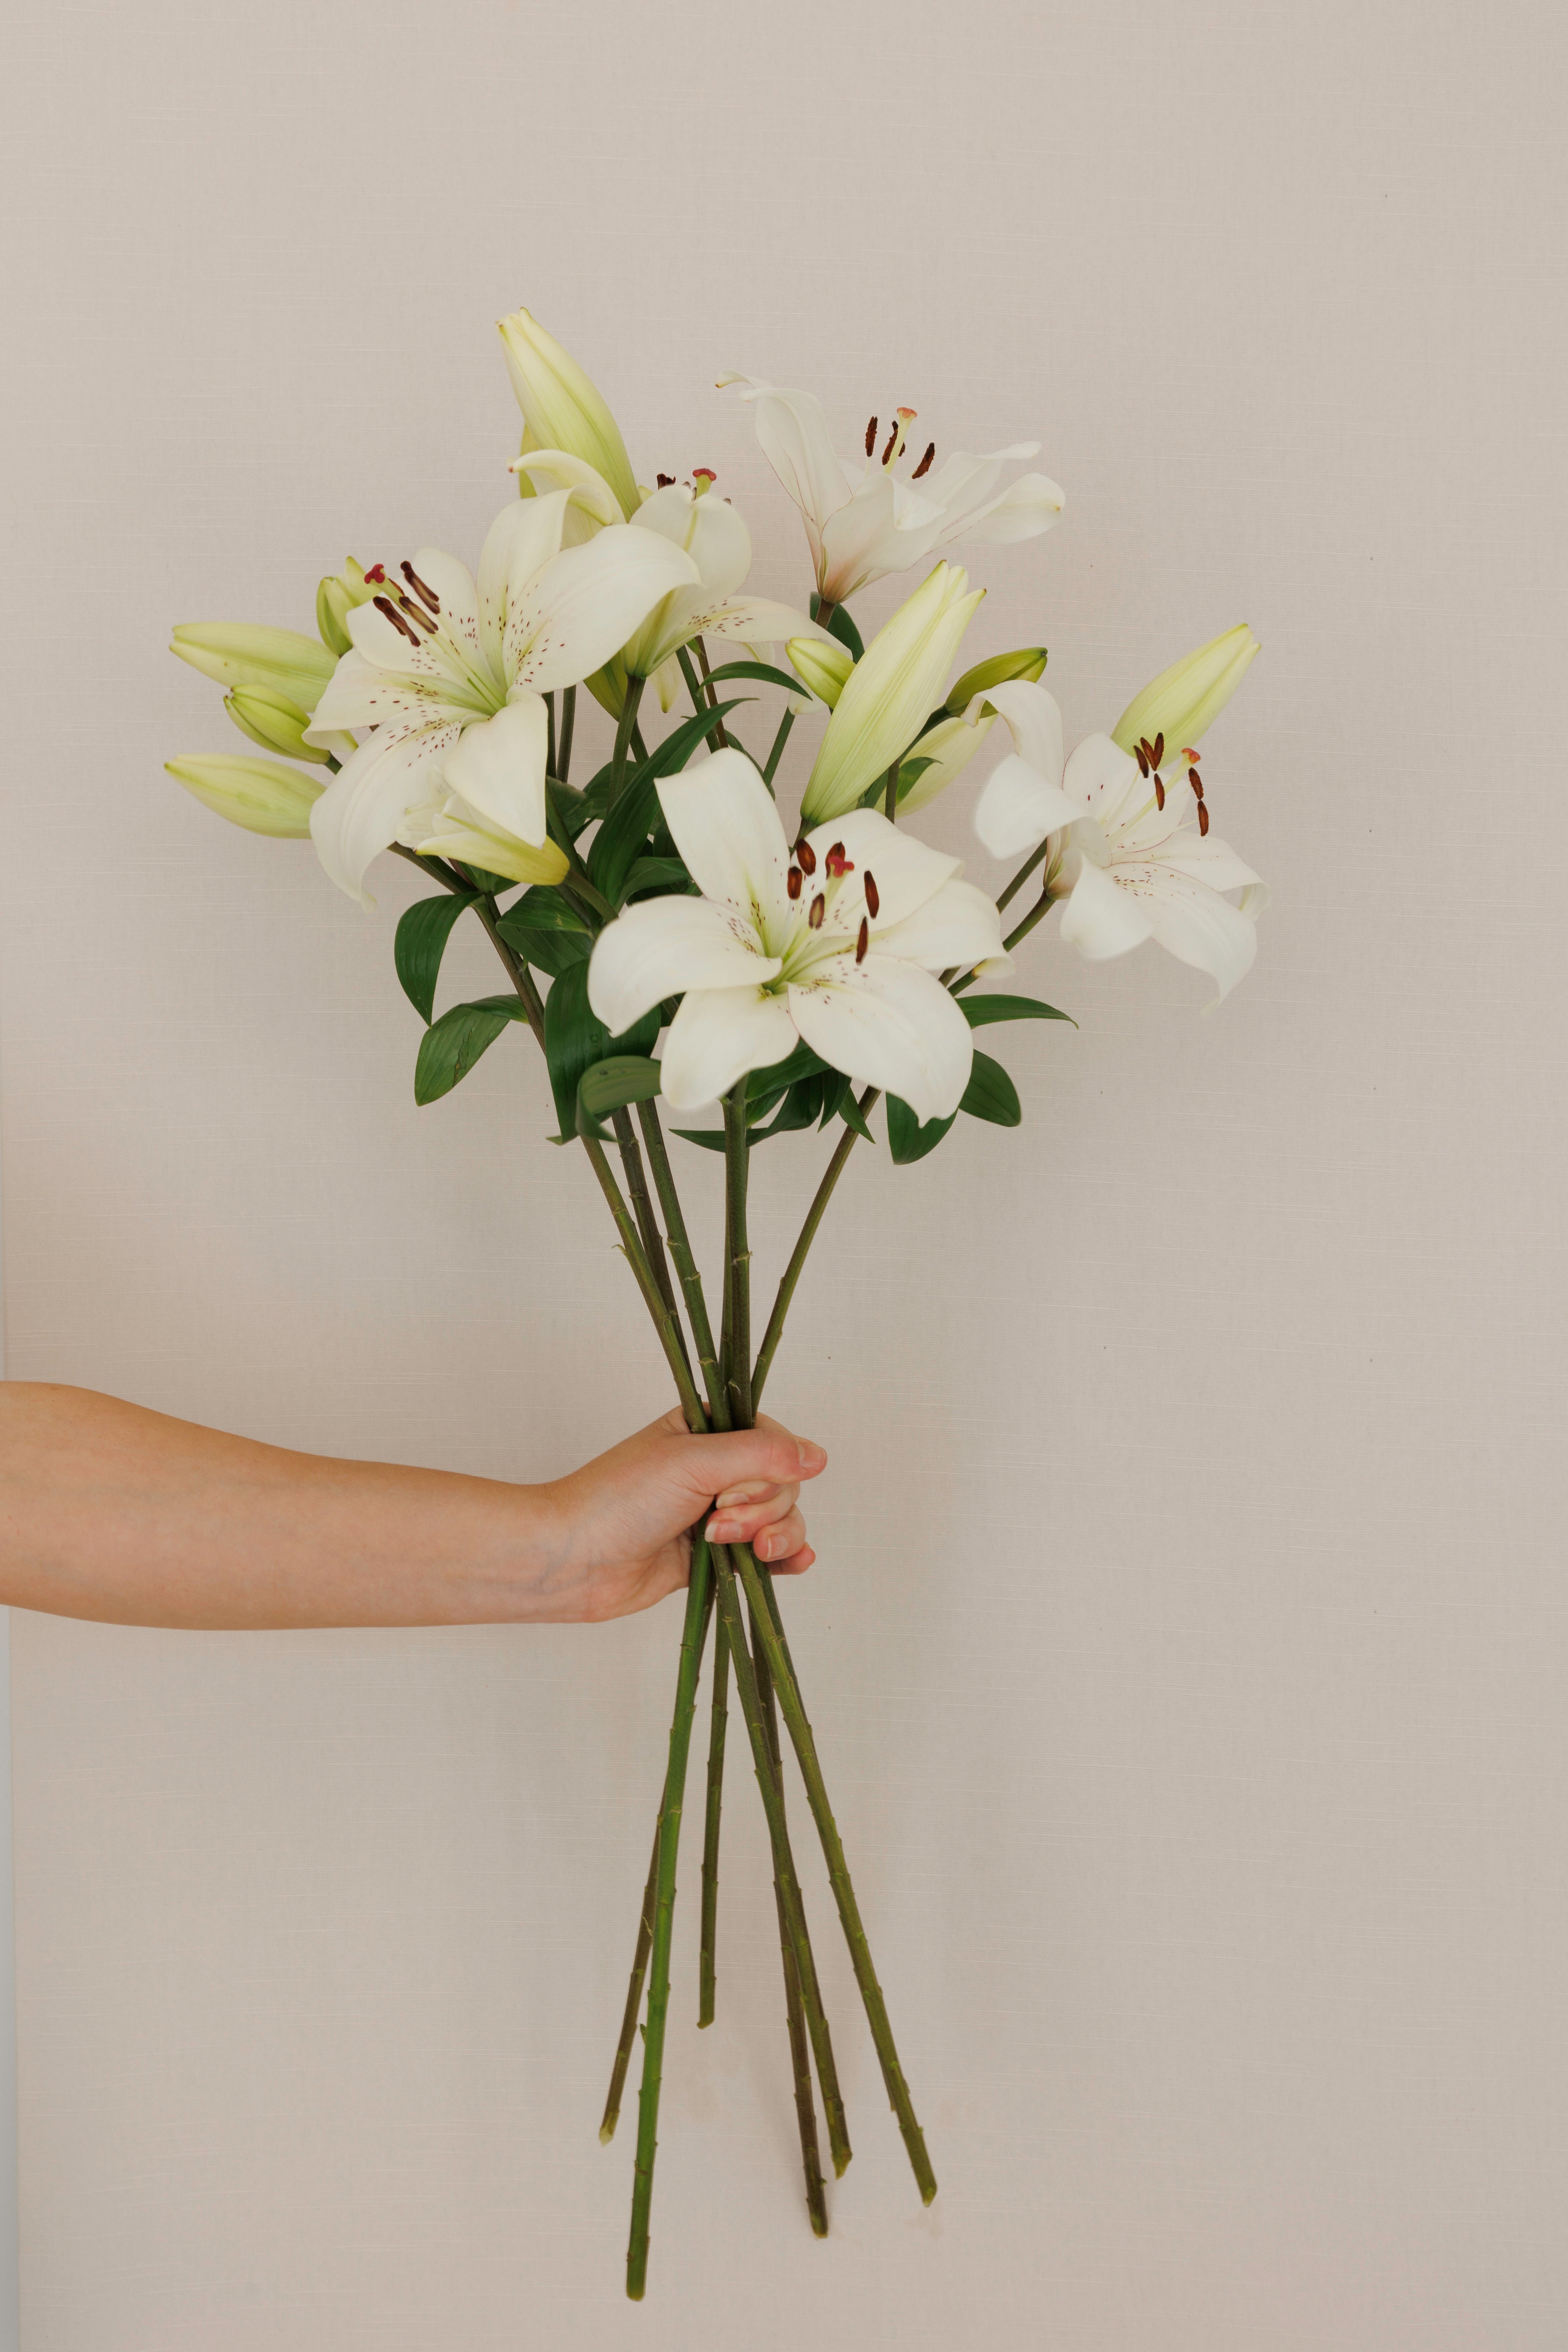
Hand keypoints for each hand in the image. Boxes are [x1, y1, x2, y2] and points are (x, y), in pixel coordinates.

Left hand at [544, 1407, 826, 1622]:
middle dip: (762, 1509)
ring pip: (781, 1521)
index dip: (769, 1470)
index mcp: (709, 1431)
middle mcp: (716, 1469)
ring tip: (733, 1547)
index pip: (776, 1443)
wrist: (574, 1559)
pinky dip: (785, 1559)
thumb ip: (761, 1455)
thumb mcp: (694, 1461)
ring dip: (771, 1536)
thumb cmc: (619, 1499)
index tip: (733, 1489)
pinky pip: (768, 1555)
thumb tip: (818, 1457)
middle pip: (783, 1485)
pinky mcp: (716, 1555)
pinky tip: (794, 1562)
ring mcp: (717, 1514)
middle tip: (717, 1520)